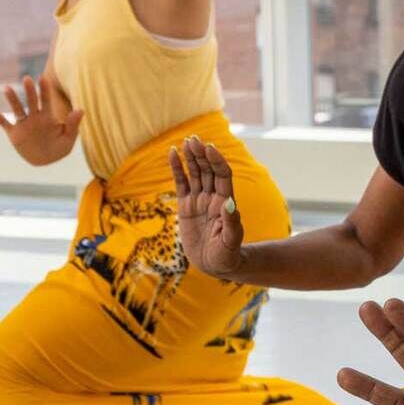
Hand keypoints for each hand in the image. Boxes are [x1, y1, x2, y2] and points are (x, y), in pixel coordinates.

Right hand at [0, 75, 82, 166]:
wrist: (45, 160)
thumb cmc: (59, 148)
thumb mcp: (68, 138)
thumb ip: (73, 125)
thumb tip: (81, 110)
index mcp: (48, 117)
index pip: (46, 100)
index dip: (44, 89)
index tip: (42, 78)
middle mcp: (35, 117)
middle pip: (31, 101)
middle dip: (29, 90)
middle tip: (27, 78)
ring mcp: (24, 124)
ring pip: (17, 109)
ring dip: (12, 99)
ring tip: (7, 88)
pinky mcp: (14, 134)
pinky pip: (4, 124)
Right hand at [169, 136, 246, 278]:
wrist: (215, 264)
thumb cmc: (227, 254)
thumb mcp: (231, 240)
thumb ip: (231, 222)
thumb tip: (230, 204)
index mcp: (225, 201)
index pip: (222, 175)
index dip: (216, 161)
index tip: (209, 148)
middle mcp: (213, 197)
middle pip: (208, 170)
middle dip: (202, 155)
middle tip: (193, 140)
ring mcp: (199, 200)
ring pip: (195, 173)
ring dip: (191, 157)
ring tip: (185, 142)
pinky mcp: (186, 206)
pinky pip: (181, 183)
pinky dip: (177, 169)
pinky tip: (172, 154)